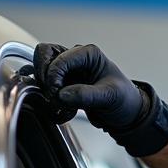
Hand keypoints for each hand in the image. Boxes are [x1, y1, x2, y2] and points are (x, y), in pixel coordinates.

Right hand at [33, 43, 147, 130]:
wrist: (126, 112)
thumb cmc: (124, 99)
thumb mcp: (110, 96)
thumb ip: (86, 95)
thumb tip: (62, 95)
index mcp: (89, 54)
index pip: (59, 57)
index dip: (54, 75)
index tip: (56, 93)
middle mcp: (76, 58)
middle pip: (44, 55)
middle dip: (44, 77)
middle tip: (52, 96)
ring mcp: (68, 71)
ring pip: (41, 70)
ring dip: (44, 88)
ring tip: (58, 105)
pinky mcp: (63, 84)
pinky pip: (46, 87)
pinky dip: (49, 99)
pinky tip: (62, 111)